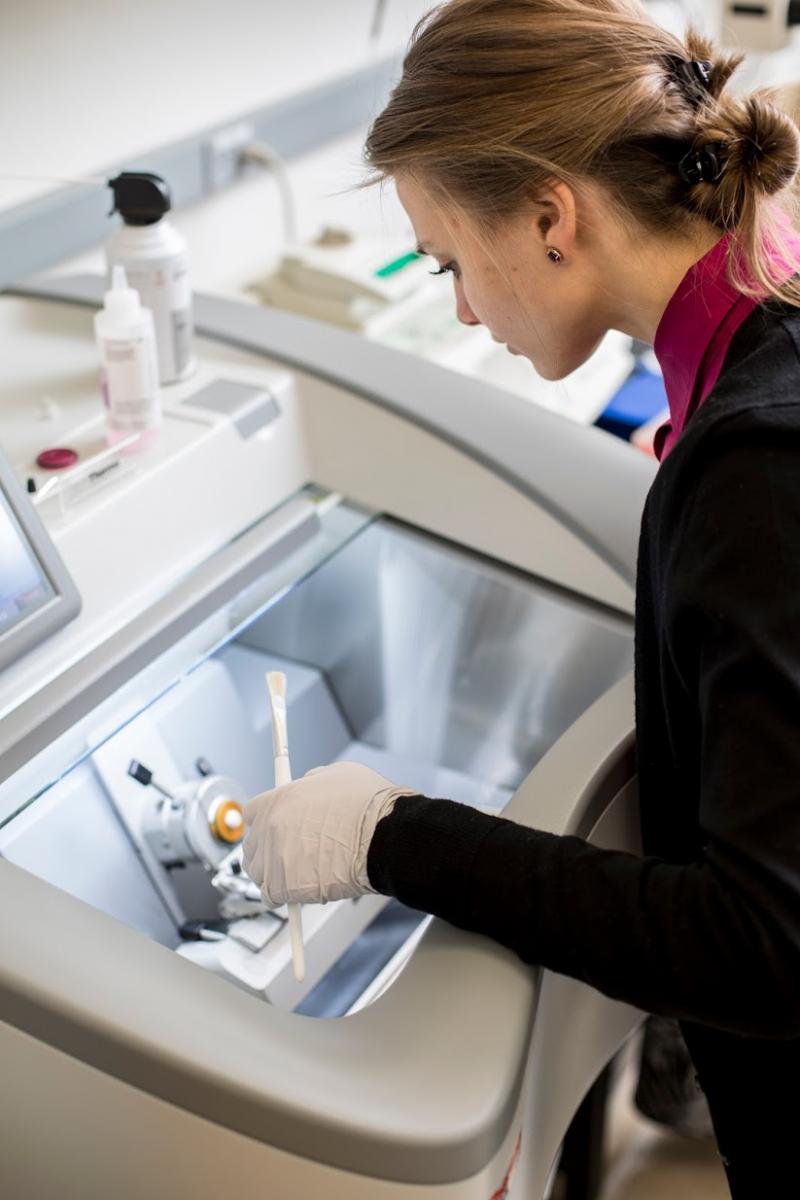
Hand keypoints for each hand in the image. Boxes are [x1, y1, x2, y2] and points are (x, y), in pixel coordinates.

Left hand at [242, 761, 416, 906]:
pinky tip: (295, 892)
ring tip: (293, 874)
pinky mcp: (283, 887)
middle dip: (266, 850)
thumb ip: (311, 782)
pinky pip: (270, 897)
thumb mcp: (337, 775)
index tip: (273, 829)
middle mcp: (269, 829)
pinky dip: (281, 897)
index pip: (251, 813)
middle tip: (285, 854)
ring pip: (257, 873)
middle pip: (251, 845)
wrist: (384, 837)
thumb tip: (306, 788)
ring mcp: (274, 860)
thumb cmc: (368, 806)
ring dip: (271, 874)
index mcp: (278, 800)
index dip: (264, 822)